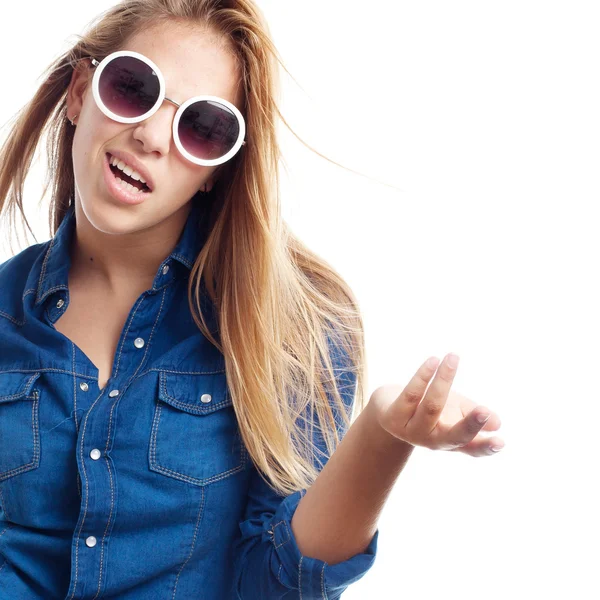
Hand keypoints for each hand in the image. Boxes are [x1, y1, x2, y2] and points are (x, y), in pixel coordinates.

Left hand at [368, 353, 503, 456]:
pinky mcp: (393, 417)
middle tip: (484, 411)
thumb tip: (496, 422)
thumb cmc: (427, 408)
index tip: (501, 442)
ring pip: (432, 407)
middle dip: (469, 425)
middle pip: (453, 436)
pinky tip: (433, 361)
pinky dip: (423, 376)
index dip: (486, 447)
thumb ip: (473, 415)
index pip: (471, 448)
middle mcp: (432, 440)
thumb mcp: (454, 411)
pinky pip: (410, 394)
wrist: (387, 409)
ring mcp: (411, 431)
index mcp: (451, 441)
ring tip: (453, 358)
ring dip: (444, 380)